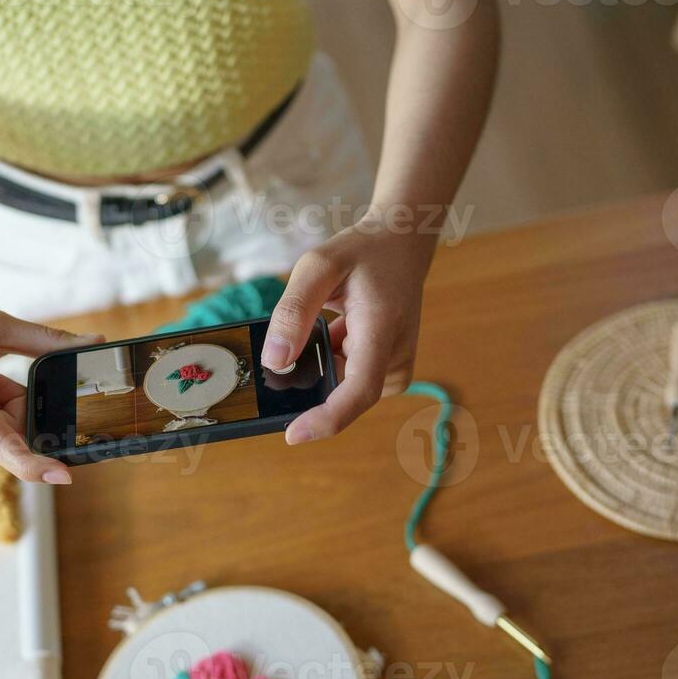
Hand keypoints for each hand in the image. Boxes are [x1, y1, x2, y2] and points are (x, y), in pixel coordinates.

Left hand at [262, 221, 434, 443]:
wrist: (402, 244)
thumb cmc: (362, 252)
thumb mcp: (318, 266)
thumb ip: (293, 312)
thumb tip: (274, 363)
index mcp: (383, 332)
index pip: (358, 392)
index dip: (326, 419)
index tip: (292, 434)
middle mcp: (396, 358)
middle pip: (343, 394)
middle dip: (312, 381)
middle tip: (301, 335)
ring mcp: (396, 367)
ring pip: (342, 388)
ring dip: (322, 364)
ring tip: (330, 320)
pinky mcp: (389, 370)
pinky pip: (348, 379)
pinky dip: (331, 361)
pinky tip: (336, 329)